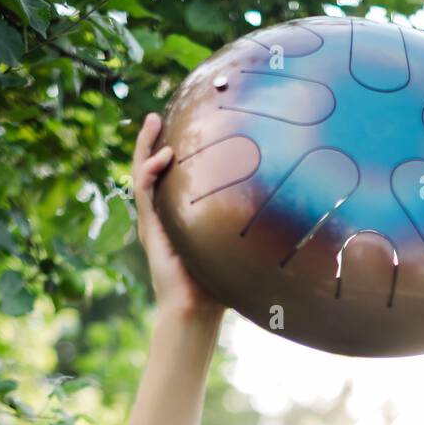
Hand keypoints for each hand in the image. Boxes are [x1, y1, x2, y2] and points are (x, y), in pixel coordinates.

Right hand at [132, 113, 225, 320]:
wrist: (195, 308)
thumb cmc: (217, 284)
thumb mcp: (231, 245)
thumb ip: (243, 226)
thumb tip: (281, 214)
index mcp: (178, 218)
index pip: (171, 178)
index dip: (172, 154)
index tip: (185, 129)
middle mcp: (162, 216)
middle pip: (150, 170)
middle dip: (152, 141)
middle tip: (156, 116)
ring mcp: (153, 221)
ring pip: (141, 174)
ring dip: (144, 147)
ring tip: (151, 121)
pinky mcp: (150, 228)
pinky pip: (144, 191)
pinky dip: (150, 171)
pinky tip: (164, 156)